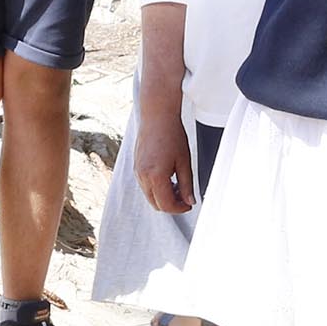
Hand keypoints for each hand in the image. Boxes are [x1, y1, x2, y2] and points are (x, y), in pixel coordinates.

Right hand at [130, 98, 194, 215]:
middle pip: (156, 204)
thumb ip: (187, 185)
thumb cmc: (172, 135)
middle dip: (172, 204)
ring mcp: (137, 172)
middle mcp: (143, 176)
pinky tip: (168, 178)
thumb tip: (190, 201)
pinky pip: (146, 186)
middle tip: (185, 196)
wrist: (157, 117)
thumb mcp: (185, 162)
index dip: (180, 208)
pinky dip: (157, 188)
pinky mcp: (136, 167)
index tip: (189, 204)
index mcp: (156, 176)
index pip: (166, 204)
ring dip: (164, 196)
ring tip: (178, 185)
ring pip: (150, 196)